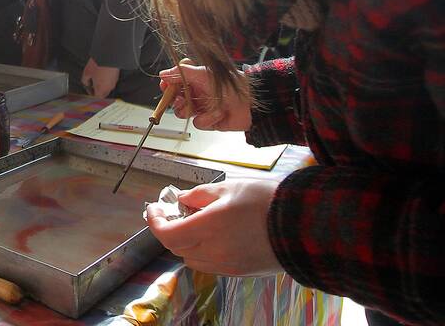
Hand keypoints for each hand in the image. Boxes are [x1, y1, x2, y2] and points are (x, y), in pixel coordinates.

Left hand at [80, 58, 119, 97]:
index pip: (97, 97)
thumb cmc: (98, 64)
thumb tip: (86, 84)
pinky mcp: (116, 76)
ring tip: (96, 78)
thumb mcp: (87, 73)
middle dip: (97, 91)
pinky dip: (106, 80)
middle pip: (103, 94)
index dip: (92, 95)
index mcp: (101, 89)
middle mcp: (109, 87)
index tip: (88, 90)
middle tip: (92, 85)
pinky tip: (102, 74)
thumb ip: (85, 81)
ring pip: (107, 88)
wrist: (109, 55)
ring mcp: (114, 82)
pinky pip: (110, 82)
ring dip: (102, 85)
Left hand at [145, 179, 282, 276]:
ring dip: (186, 242)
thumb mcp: (229, 188)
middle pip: (177, 247)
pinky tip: (213, 235)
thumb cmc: (268, 201)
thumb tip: (182, 199)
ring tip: (195, 223)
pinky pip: (210, 264)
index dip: (155, 222)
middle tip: (174, 212)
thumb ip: (199, 195)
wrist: (305, 226)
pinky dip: (203, 251)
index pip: (167, 234)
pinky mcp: (240, 271)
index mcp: (209, 227)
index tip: (154, 209)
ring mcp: (227, 264)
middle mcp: (214, 250)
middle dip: (170, 229)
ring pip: (192, 258)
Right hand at [160, 62, 251, 131]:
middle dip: (175, 100)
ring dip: (188, 110)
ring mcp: (202, 108)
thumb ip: (181, 72)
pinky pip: (198, 123)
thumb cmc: (231, 85)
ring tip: (196, 108)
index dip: (168, 85)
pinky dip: (207, 119)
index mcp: (195, 80)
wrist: (250, 104)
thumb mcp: (203, 74)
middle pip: (175, 99)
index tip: (165, 86)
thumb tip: (163, 73)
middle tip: (179, 99)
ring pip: (182, 113)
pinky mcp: (208, 121)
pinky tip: (218, 113)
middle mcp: (197, 94)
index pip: (175, 82)